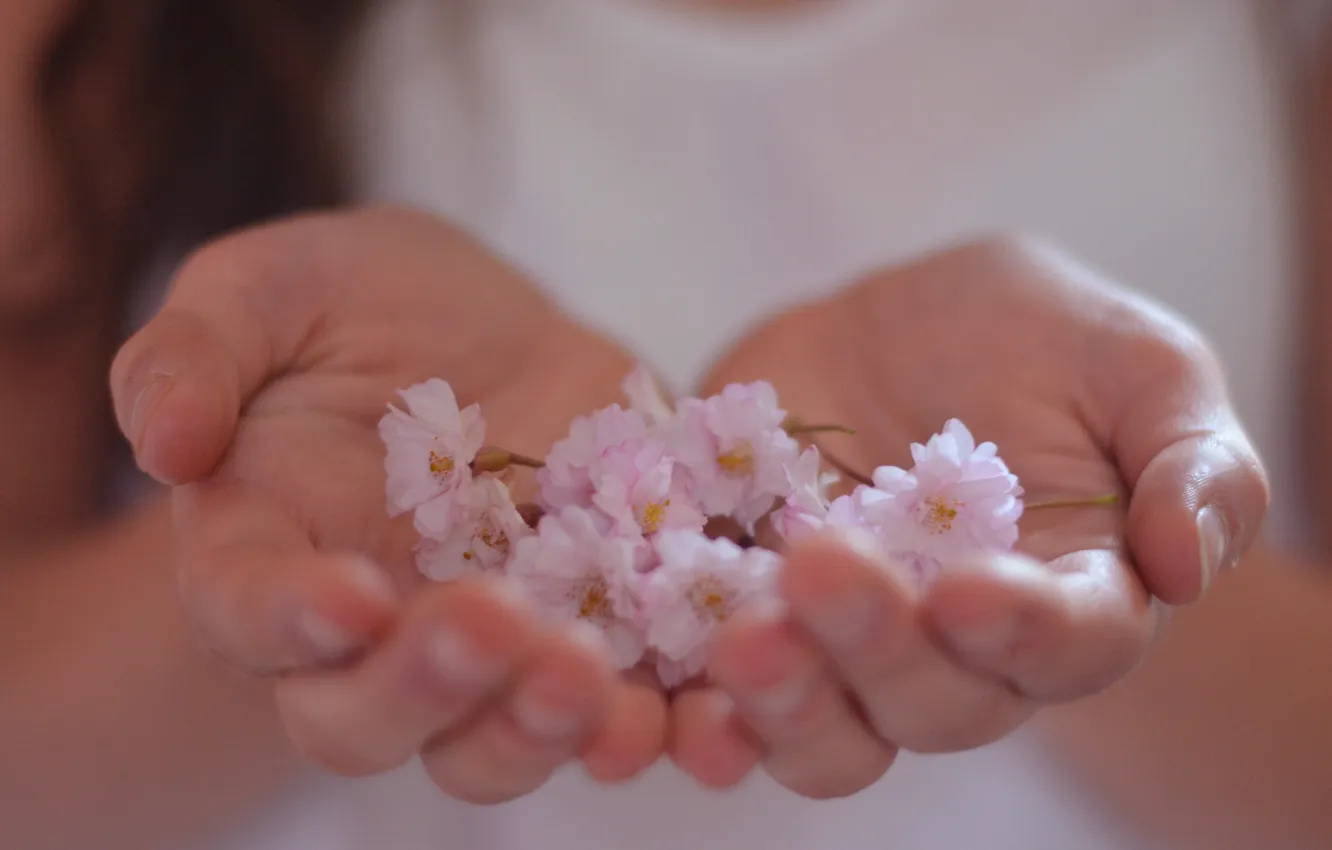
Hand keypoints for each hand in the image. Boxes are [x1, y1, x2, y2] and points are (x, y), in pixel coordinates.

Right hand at [110, 207, 665, 802]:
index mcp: (267, 550)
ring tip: (591, 677)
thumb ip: (198, 350)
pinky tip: (688, 705)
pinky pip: (612, 708)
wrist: (491, 327)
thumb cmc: (358, 301)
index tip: (352, 599)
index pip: (251, 612)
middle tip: (495, 624)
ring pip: (485, 743)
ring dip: (533, 731)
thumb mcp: (270, 286)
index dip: (291, 621)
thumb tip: (162, 442)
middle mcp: (366, 630)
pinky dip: (647, 721)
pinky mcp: (587, 632)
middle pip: (363, 719)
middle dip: (425, 691)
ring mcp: (482, 645)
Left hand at [670, 237, 1269, 796]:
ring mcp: (848, 650)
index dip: (1024, 634)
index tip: (966, 589)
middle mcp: (960, 654)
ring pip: (827, 732)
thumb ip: (1188, 457)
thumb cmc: (1035, 340)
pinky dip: (690, 703)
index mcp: (1069, 600)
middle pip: (932, 705)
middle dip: (877, 652)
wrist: (891, 326)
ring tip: (735, 645)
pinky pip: (721, 693)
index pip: (1068, 648)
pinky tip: (657, 684)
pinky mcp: (752, 622)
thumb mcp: (1135, 363)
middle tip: (817, 570)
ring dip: (782, 707)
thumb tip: (1186, 563)